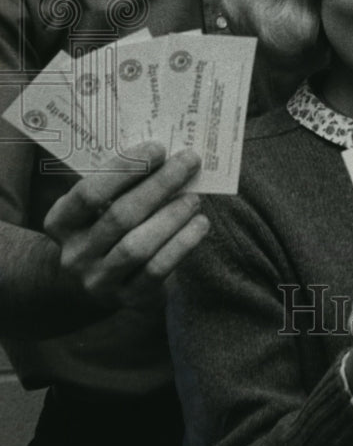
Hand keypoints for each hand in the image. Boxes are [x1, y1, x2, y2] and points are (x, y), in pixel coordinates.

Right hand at [43, 142, 209, 309]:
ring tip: (195, 197)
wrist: (93, 282)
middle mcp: (75, 254)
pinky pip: (157, 270)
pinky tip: (200, 224)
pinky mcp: (128, 298)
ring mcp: (99, 280)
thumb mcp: (99, 205)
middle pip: (120, 216)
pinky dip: (182, 244)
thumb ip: (121, 182)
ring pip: (138, 246)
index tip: (158, 148)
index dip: (125, 169)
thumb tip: (165, 153)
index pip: (89, 193)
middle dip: (159, 185)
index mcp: (60, 223)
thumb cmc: (104, 226)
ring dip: (172, 217)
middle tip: (189, 162)